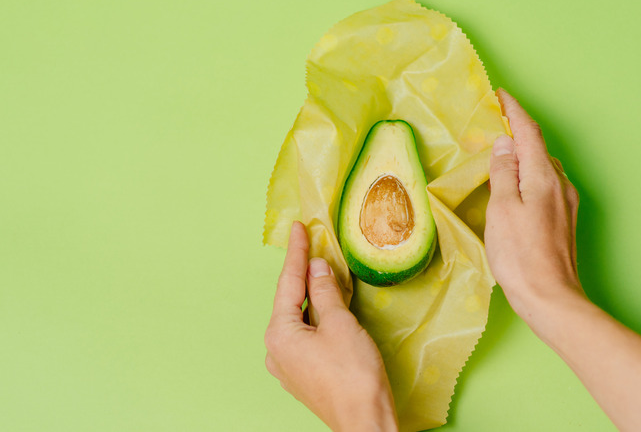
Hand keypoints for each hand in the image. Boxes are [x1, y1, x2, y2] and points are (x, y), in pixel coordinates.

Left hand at [264, 222, 397, 431]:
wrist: (364, 422)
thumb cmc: (353, 374)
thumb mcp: (340, 324)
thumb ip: (326, 291)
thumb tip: (317, 267)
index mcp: (279, 334)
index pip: (288, 283)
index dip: (296, 253)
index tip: (298, 228)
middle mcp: (276, 351)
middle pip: (290, 302)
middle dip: (304, 275)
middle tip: (312, 245)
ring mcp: (287, 367)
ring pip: (299, 320)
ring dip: (312, 298)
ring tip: (324, 274)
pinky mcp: (303, 377)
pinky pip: (306, 337)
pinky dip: (317, 319)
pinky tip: (328, 309)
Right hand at [485, 88, 584, 334]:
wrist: (550, 297)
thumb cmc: (520, 255)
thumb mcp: (502, 209)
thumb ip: (503, 173)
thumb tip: (503, 145)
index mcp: (544, 177)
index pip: (529, 133)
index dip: (514, 112)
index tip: (500, 96)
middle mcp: (560, 185)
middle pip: (538, 149)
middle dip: (516, 135)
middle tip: (492, 128)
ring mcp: (565, 204)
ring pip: (542, 168)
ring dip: (522, 158)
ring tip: (499, 159)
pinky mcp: (563, 221)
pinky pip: (545, 186)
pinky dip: (528, 178)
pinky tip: (514, 190)